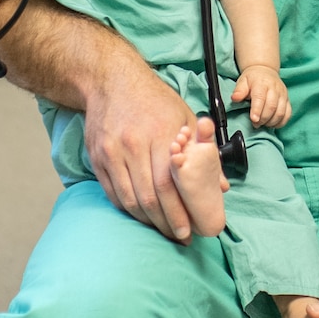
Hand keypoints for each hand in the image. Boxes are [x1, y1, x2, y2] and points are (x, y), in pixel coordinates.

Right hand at [82, 46, 199, 242]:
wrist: (111, 80)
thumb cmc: (154, 99)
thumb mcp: (185, 116)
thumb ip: (203, 152)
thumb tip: (221, 186)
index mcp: (161, 133)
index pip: (170, 183)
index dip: (179, 212)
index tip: (190, 230)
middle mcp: (133, 144)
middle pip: (150, 196)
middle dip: (166, 223)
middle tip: (178, 237)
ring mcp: (112, 152)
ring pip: (130, 199)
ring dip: (147, 221)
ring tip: (162, 231)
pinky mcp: (97, 157)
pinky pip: (113, 193)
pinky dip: (128, 210)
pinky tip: (142, 216)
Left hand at [232, 63, 290, 127]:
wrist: (265, 71)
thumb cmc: (253, 79)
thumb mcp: (243, 81)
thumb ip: (239, 91)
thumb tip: (235, 98)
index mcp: (262, 84)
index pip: (260, 98)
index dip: (257, 110)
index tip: (253, 119)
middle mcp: (275, 89)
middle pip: (272, 107)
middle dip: (263, 119)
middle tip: (255, 124)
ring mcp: (283, 95)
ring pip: (281, 112)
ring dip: (271, 122)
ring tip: (263, 124)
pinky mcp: (288, 100)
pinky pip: (288, 114)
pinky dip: (281, 122)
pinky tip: (273, 124)